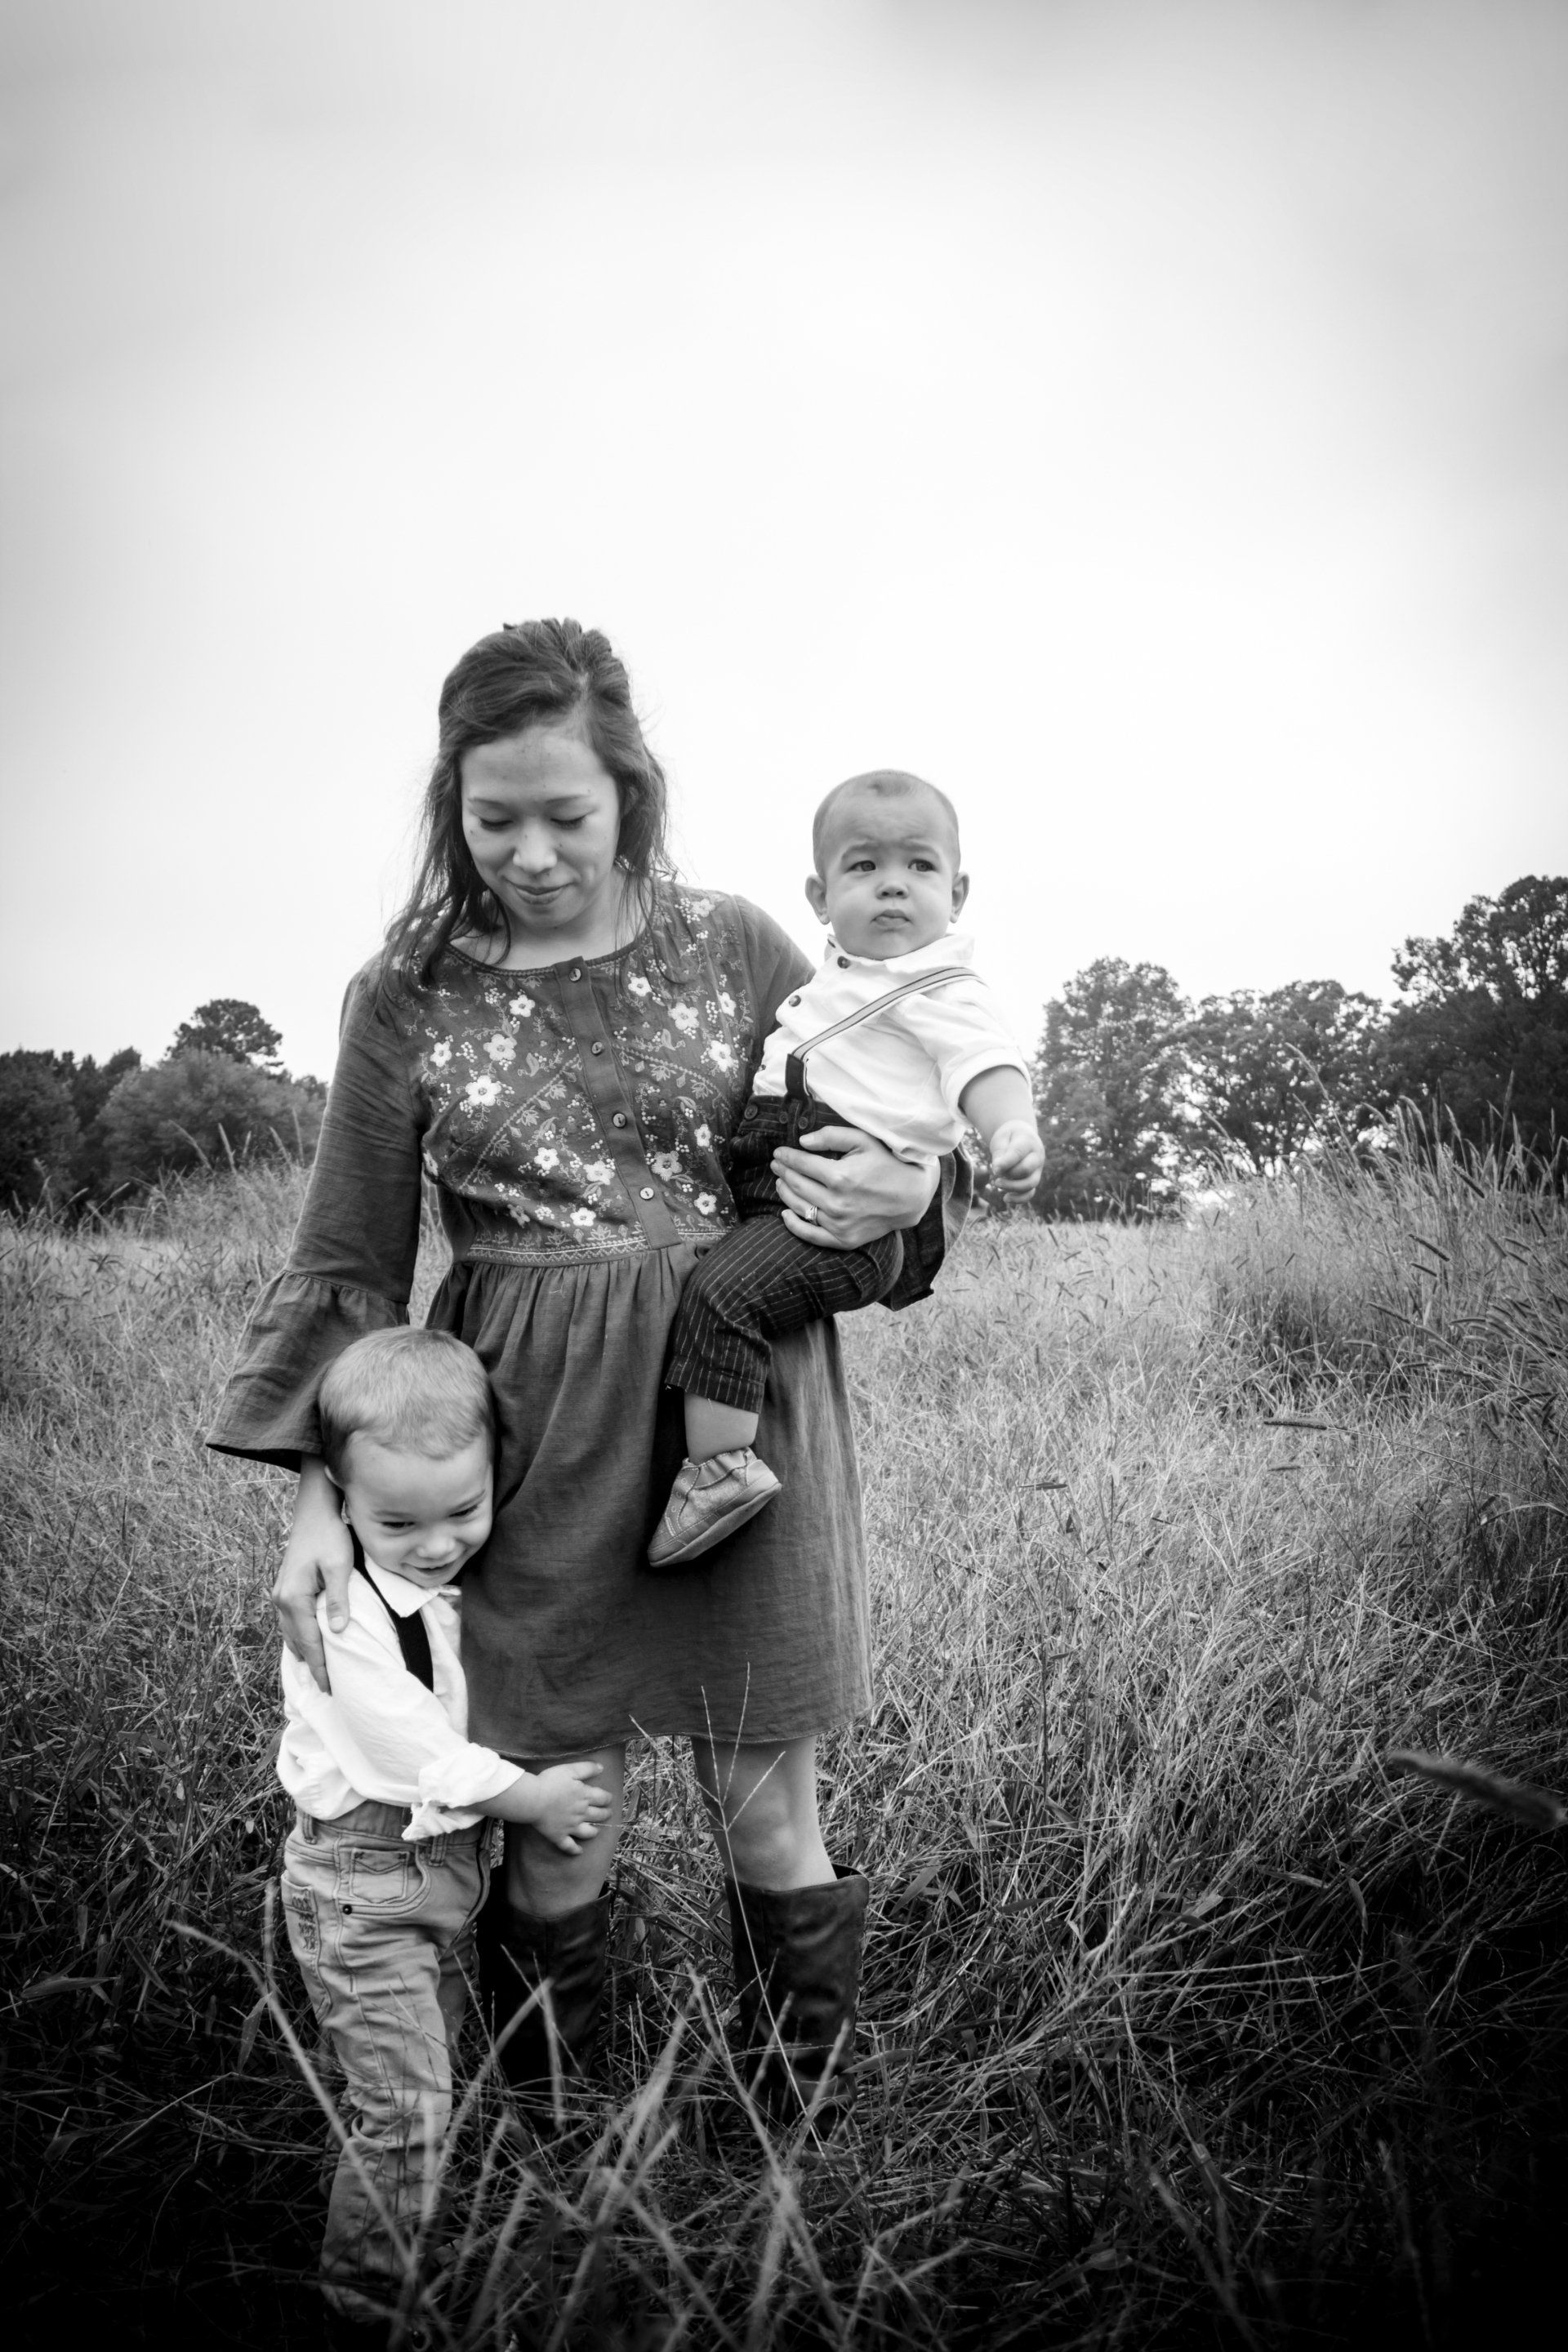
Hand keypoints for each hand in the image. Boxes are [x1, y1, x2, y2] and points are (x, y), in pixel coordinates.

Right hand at [273, 1458, 353, 1692]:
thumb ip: (338, 1599)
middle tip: (328, 1688)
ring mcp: (280, 1594)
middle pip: (296, 1643)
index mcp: (294, 1598)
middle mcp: (282, 1600)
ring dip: (304, 1652)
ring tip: (320, 1672)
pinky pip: (291, 1622)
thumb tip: (337, 1632)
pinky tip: (310, 1644)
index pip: (309, 1642)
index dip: (320, 1667)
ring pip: (290, 1634)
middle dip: (312, 1665)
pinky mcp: (284, 1589)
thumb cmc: (330, 1536)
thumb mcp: (340, 1566)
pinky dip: (299, 1637)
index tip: (330, 1688)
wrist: (314, 1512)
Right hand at [527, 1761, 612, 1854]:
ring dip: (594, 1832)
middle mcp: (581, 1813)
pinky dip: (575, 1850)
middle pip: (598, 1815)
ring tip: (596, 1831)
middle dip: (605, 1814)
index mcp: (584, 1796)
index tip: (608, 1798)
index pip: (603, 1798)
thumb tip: (601, 1768)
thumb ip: (586, 1768)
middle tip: (608, 1813)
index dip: (607, 1798)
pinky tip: (579, 1852)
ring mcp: (570, 1827)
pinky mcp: (558, 1836)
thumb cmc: (550, 1782)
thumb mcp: (570, 1769)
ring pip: (587, 1832)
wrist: (533, 1799)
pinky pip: (569, 1846)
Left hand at [771, 1126, 936, 1250]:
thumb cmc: (887, 1164)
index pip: (801, 1164)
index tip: (778, 1153)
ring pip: (799, 1208)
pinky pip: (810, 1235)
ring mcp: (839, 1223)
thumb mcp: (863, 1141)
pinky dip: (793, 1225)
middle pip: (797, 1185)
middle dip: (783, 1172)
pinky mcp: (843, 1239)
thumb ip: (831, 1136)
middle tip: (776, 1165)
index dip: (786, 1157)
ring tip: (781, 1183)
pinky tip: (785, 1214)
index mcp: (840, 1176)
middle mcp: (837, 1202)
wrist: (911, 1196)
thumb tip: (802, 1141)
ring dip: (785, 1193)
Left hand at [987, 1118, 1043, 1199]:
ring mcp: (1038, 1169)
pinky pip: (1031, 1193)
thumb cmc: (1008, 1137)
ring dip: (1013, 1187)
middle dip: (1009, 1175)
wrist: (1021, 1135)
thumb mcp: (1001, 1140)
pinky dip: (1019, 1199)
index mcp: (1028, 1142)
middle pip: (1026, 1170)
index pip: (1018, 1153)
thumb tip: (998, 1170)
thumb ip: (1000, 1154)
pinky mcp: (1034, 1179)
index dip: (1006, 1163)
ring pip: (1031, 1184)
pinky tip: (1006, 1198)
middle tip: (996, 1175)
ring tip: (997, 1184)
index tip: (994, 1169)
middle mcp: (1037, 1156)